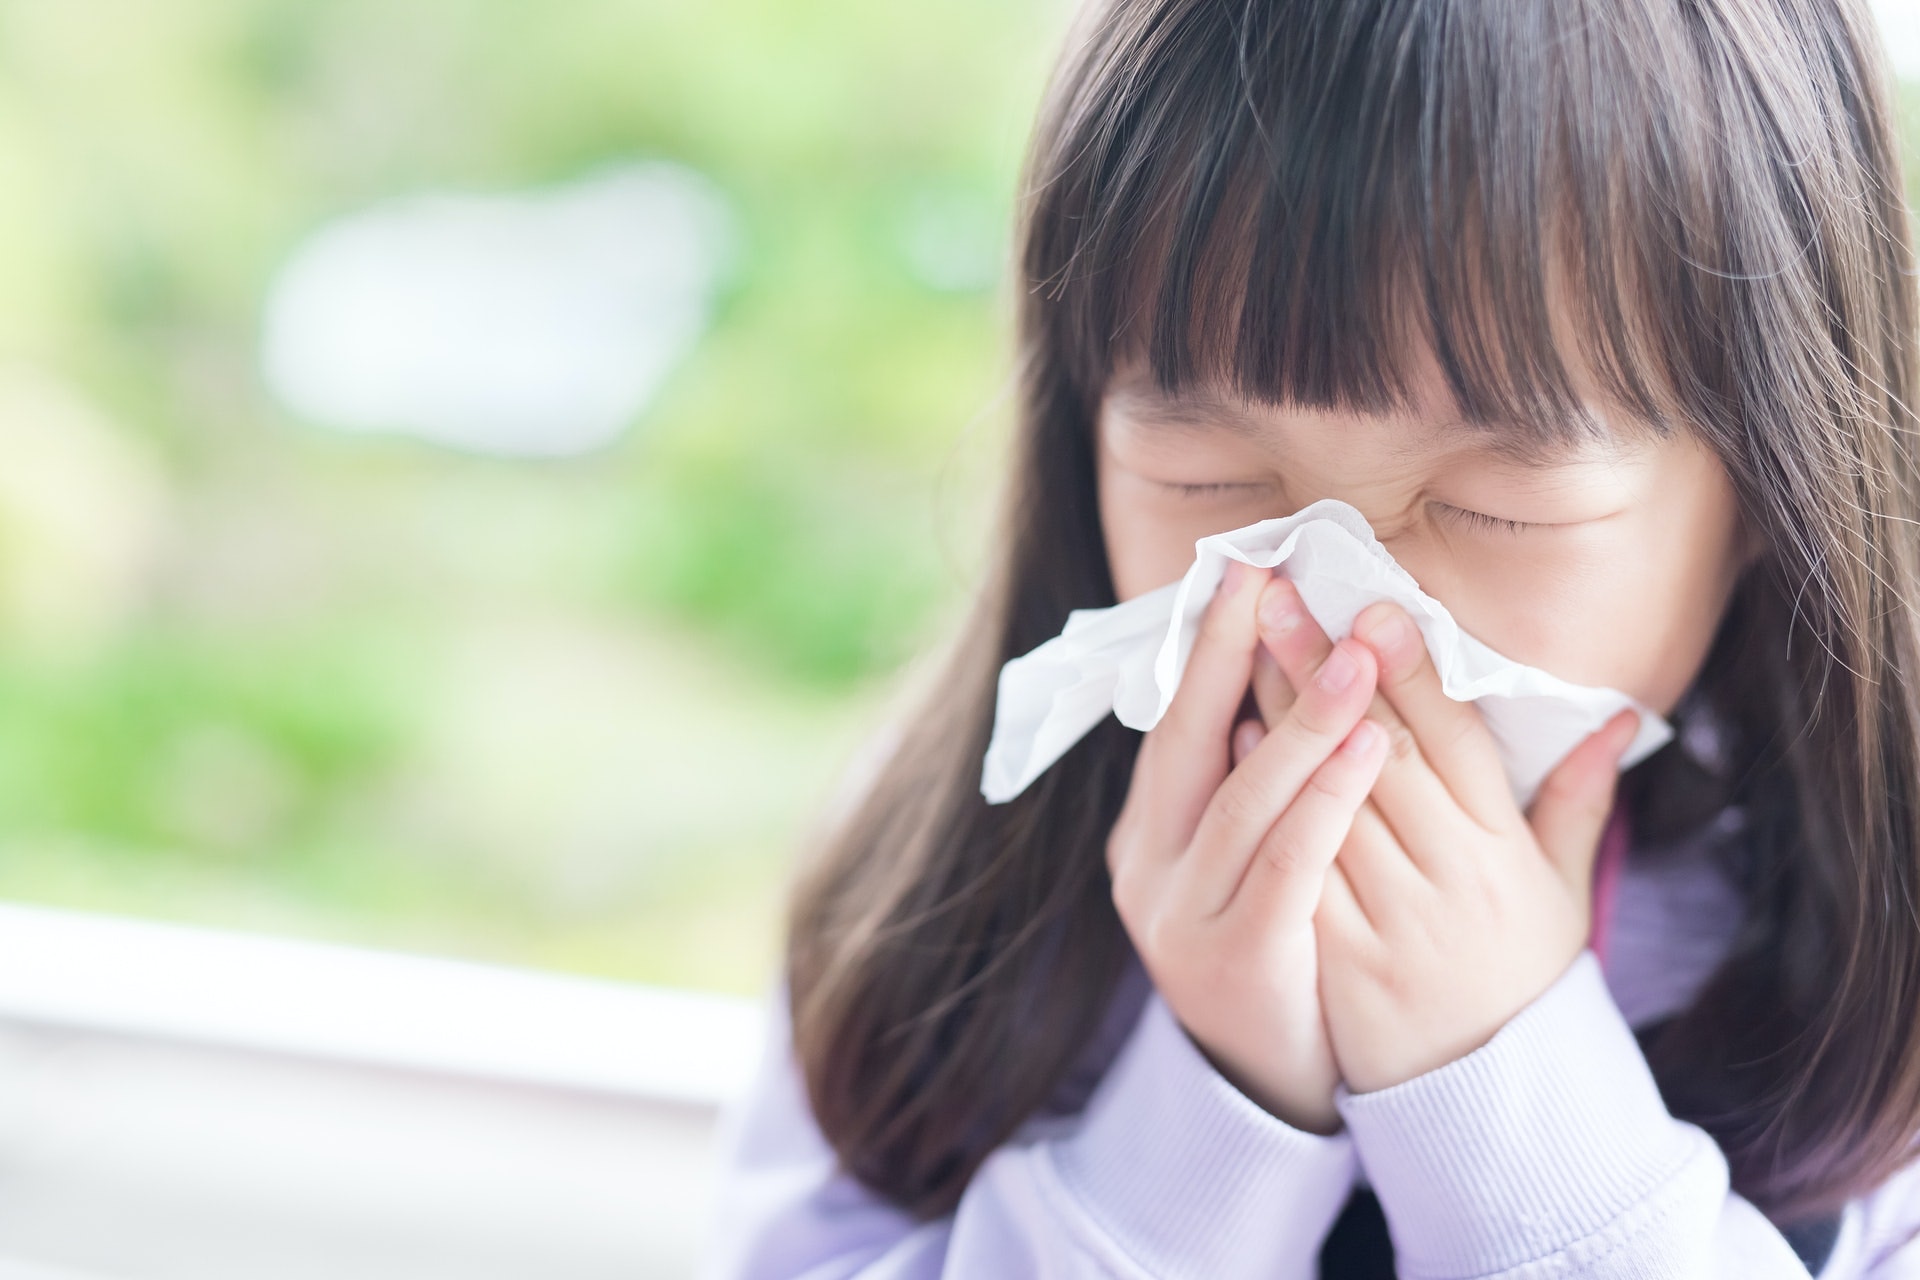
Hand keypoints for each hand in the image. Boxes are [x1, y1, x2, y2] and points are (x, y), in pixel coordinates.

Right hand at [1105, 559, 1389, 1131]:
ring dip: (1298, 717)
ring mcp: (1180, 914)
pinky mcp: (1232, 957)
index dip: (1209, 646)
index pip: (1175, 722)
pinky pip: (1285, 861)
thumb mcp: (1244, 861)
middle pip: (1187, 742)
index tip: (1245, 569)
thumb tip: (1282, 677)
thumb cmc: (1275, 948)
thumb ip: (1249, 778)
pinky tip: (1367, 746)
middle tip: (1272, 576)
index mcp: (1149, 832)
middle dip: (1230, 655)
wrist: (1268, 1087)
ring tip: (1351, 652)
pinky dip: (1324, 797)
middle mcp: (1147, 865)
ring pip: (1242, 798)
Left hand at [1256, 584, 1638, 1092]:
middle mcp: (1450, 878)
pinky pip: (1297, 865)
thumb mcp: (1560, 893)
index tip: (1372, 604)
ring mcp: (1391, 919)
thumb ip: (1579, 801)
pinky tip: (1233, 744)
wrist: (1483, 1101)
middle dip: (1328, 668)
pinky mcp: (1337, 957)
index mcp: (1503, 851)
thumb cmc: (1518, 980)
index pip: (1454, 740)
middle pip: (1380, 752)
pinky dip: (1267, 801)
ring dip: (1285, 718)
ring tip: (1246, 645)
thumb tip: (1620, 716)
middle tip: (1283, 596)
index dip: (1411, 669)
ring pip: (1331, 799)